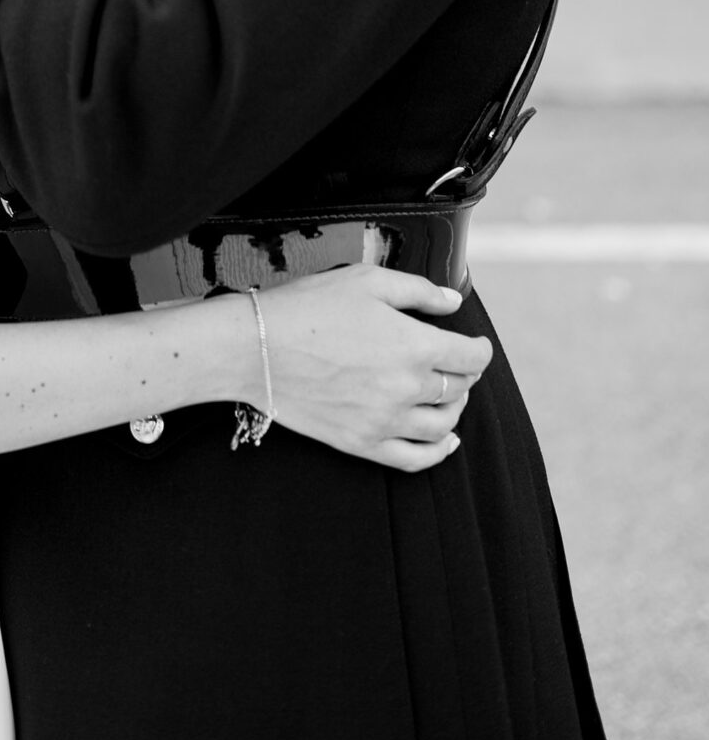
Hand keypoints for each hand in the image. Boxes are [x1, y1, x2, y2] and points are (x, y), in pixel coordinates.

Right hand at [246, 265, 492, 470]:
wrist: (258, 349)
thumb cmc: (308, 307)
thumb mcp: (365, 280)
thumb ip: (417, 290)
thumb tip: (453, 302)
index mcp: (413, 345)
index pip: (470, 356)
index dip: (480, 348)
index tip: (477, 344)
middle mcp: (407, 388)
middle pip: (459, 389)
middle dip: (464, 374)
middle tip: (455, 362)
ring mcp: (386, 420)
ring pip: (443, 426)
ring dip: (454, 409)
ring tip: (448, 395)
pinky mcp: (364, 443)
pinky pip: (415, 459)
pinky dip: (438, 452)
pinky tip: (445, 441)